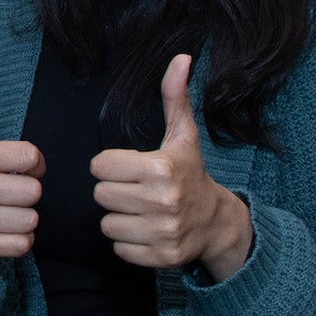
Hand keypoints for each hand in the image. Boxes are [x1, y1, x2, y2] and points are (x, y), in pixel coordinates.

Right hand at [0, 68, 45, 264]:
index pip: (31, 156)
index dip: (33, 162)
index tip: (19, 166)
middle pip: (34, 191)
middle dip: (28, 193)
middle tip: (11, 192)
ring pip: (31, 219)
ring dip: (25, 217)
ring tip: (7, 210)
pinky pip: (23, 245)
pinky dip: (20, 241)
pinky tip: (4, 230)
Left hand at [91, 55, 252, 280]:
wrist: (216, 222)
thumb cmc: (189, 173)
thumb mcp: (182, 135)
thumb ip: (174, 97)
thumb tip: (181, 57)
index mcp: (160, 168)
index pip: (99, 166)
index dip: (110, 166)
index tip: (130, 168)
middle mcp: (162, 201)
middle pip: (100, 195)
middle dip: (115, 191)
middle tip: (136, 190)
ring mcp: (162, 232)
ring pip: (107, 224)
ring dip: (120, 218)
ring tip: (142, 211)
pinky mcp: (160, 258)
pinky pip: (118, 249)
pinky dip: (129, 242)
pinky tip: (147, 230)